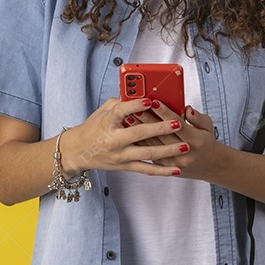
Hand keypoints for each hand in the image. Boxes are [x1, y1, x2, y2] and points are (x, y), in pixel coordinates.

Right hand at [60, 98, 186, 176]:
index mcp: (108, 122)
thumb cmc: (94, 126)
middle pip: (139, 134)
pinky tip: (177, 169)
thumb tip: (143, 94)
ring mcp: (120, 155)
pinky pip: (146, 170)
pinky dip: (162, 171)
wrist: (79, 151)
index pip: (122, 111)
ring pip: (147, 154)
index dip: (136, 106)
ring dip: (168, 150)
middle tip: (178, 123)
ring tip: (185, 146)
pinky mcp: (125, 166)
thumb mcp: (104, 110)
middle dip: (160, 128)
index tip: (150, 100)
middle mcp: (114, 140)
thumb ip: (122, 102)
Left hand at [126, 99, 222, 178]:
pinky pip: (149, 152)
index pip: (177, 124)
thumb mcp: (208, 127)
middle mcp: (183, 153)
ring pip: (152, 144)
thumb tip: (187, 109)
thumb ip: (198, 117)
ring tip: (127, 118)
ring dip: (139, 130)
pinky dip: (138, 141)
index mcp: (195, 140)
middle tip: (134, 107)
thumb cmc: (205, 141)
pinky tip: (129, 132)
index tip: (154, 102)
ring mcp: (172, 161)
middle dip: (147, 120)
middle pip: (161, 134)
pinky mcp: (164, 166)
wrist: (207, 166)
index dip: (165, 113)